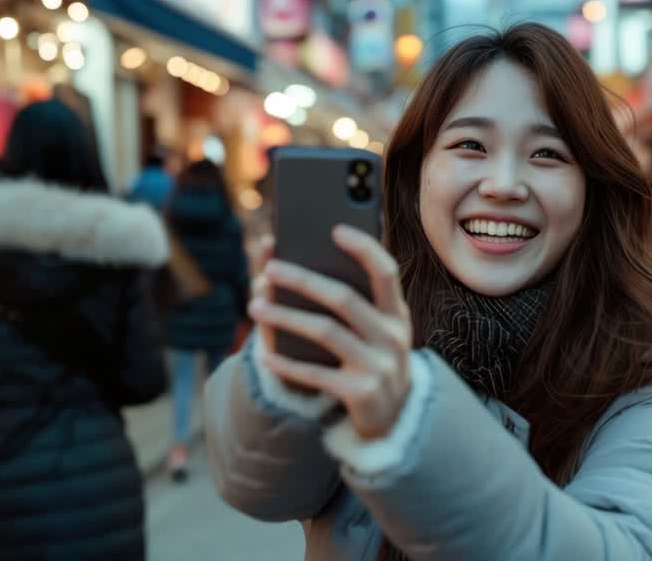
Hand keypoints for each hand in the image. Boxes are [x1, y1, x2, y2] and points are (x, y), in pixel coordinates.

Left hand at [250, 225, 412, 439]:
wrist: (393, 421)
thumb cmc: (372, 361)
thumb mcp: (374, 330)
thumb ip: (351, 300)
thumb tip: (295, 262)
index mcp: (397, 313)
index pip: (386, 271)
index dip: (363, 248)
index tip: (334, 229)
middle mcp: (393, 336)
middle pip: (344, 298)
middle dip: (304, 280)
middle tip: (270, 269)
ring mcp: (380, 366)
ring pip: (326, 332)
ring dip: (286, 317)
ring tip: (255, 307)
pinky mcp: (363, 394)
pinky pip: (318, 374)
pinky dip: (288, 363)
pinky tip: (264, 355)